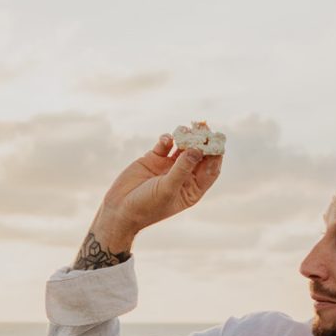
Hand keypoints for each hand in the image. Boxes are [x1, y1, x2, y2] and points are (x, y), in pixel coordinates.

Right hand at [94, 133, 224, 241]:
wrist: (119, 209)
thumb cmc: (147, 206)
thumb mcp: (167, 189)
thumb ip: (182, 169)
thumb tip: (198, 149)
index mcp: (192, 189)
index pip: (210, 169)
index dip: (215, 155)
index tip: (217, 140)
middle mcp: (184, 176)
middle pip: (199, 154)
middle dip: (201, 141)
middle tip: (202, 127)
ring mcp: (169, 166)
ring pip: (183, 146)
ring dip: (185, 137)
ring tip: (185, 129)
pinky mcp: (154, 159)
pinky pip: (165, 144)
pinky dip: (167, 139)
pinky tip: (165, 139)